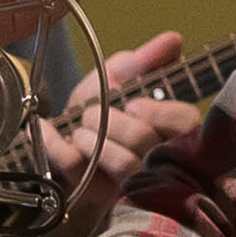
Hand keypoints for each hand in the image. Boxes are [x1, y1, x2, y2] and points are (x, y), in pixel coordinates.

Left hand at [40, 32, 204, 196]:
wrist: (67, 142)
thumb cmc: (102, 111)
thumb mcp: (119, 78)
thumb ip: (144, 60)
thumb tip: (173, 40)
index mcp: (171, 129)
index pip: (186, 121)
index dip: (159, 111)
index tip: (132, 104)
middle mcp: (157, 160)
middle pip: (145, 140)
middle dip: (111, 120)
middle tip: (92, 112)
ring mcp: (130, 183)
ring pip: (124, 165)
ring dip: (93, 139)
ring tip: (80, 130)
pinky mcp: (100, 197)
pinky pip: (82, 174)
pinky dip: (58, 147)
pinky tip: (49, 132)